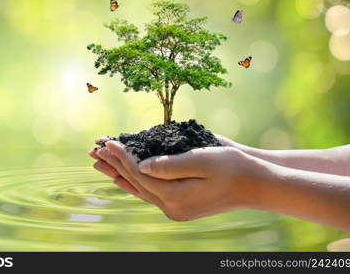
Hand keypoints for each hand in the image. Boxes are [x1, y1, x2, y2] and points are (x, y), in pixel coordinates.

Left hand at [89, 140, 257, 220]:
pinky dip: (133, 182)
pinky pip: (149, 193)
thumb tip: (140, 166)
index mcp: (175, 197)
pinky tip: (122, 178)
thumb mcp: (202, 160)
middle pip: (134, 182)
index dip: (122, 155)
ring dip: (119, 174)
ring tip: (99, 163)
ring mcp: (174, 209)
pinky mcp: (179, 205)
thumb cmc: (232, 167)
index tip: (107, 140)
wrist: (255, 185)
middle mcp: (171, 207)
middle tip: (94, 149)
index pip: (139, 173)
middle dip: (114, 164)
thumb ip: (169, 165)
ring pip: (139, 188)